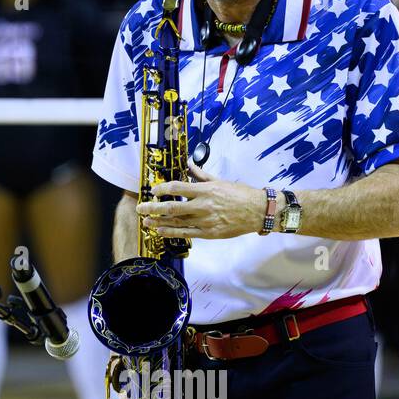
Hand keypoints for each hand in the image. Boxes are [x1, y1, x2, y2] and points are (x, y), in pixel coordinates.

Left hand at [140, 163, 267, 238]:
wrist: (258, 211)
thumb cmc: (240, 194)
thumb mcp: (220, 181)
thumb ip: (201, 175)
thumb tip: (189, 165)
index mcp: (206, 190)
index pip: (178, 187)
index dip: (162, 189)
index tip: (153, 190)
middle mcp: (203, 206)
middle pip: (172, 207)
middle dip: (153, 207)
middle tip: (140, 207)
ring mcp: (206, 221)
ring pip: (177, 222)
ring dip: (158, 221)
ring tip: (146, 221)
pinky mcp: (209, 233)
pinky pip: (186, 233)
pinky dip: (172, 232)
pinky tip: (160, 230)